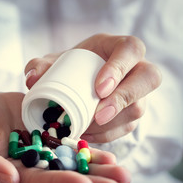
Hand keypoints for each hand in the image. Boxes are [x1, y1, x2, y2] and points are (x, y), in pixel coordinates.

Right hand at [0, 92, 130, 182]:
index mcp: (13, 177)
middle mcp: (34, 173)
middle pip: (65, 182)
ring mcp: (46, 159)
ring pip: (75, 169)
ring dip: (100, 173)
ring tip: (124, 176)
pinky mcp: (53, 144)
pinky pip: (75, 152)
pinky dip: (92, 156)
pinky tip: (111, 158)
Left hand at [25, 33, 161, 142]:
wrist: (75, 82)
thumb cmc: (68, 67)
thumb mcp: (53, 63)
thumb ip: (40, 66)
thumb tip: (33, 79)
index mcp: (118, 47)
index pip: (131, 49)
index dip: (120, 68)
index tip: (99, 88)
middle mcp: (135, 68)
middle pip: (149, 78)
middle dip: (125, 99)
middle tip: (98, 114)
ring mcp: (138, 92)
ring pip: (139, 108)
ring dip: (112, 123)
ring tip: (85, 129)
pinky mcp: (132, 113)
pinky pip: (128, 127)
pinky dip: (107, 135)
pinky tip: (87, 135)